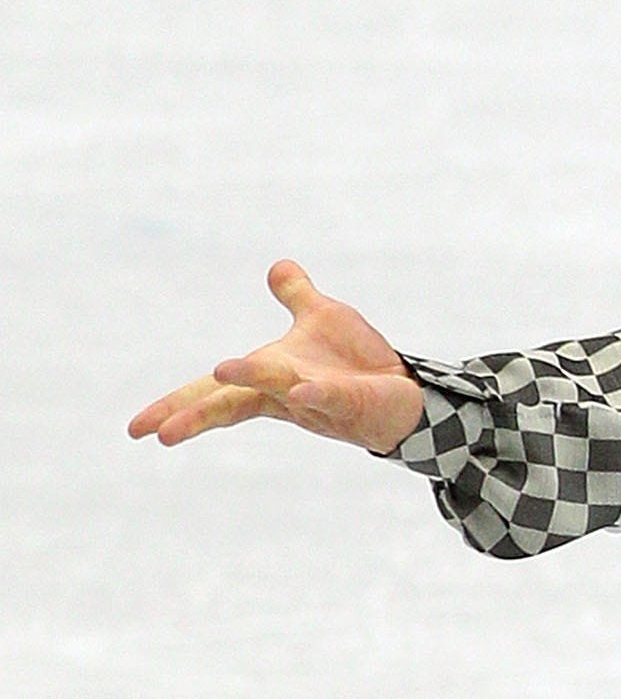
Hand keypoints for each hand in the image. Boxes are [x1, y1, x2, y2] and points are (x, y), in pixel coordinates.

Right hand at [128, 260, 425, 455]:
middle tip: (156, 432)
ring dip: (248, 381)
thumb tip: (279, 266)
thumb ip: (297, 296)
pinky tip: (305, 390)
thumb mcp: (322, 319)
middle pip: (230, 404)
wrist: (405, 389)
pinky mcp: (348, 403)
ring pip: (275, 392)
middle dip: (194, 414)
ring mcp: (315, 401)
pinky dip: (315, 393)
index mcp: (266, 378)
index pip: (214, 394)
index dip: (177, 406)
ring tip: (219, 369)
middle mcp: (283, 394)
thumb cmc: (358, 362)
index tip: (137, 428)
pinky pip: (328, 398)